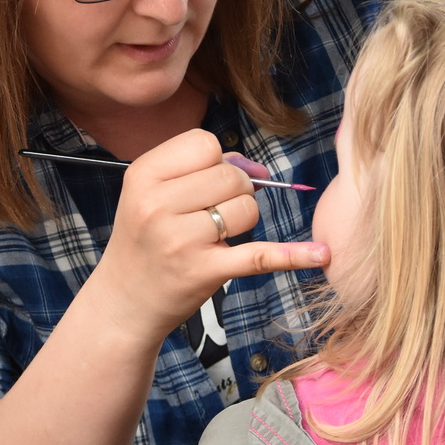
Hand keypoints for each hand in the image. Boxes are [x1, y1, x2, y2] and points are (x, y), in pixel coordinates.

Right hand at [86, 130, 328, 346]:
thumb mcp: (151, 193)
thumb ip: (198, 169)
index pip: (205, 143)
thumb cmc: (145, 240)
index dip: (215, 161)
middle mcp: (157, 204)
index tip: (203, 183)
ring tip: (216, 236)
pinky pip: (261, 255)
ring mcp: (181, 239)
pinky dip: (293, 255)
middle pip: (231, 175)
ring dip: (243, 220)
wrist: (124, 301)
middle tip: (211, 214)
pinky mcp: (205, 271)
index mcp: (142, 175)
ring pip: (247, 207)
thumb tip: (258, 168)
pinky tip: (320, 255)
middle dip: (234, 191)